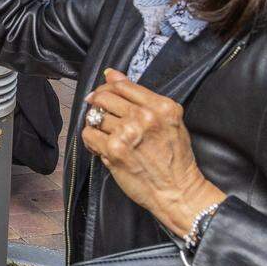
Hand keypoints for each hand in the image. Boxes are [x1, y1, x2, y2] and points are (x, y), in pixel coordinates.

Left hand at [81, 70, 225, 237]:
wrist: (178, 191)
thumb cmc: (175, 158)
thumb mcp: (169, 121)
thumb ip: (141, 96)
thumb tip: (111, 74)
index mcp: (161, 106)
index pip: (122, 84)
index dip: (107, 87)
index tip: (103, 93)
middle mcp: (144, 116)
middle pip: (104, 97)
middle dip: (97, 103)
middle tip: (99, 112)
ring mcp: (128, 133)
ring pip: (94, 115)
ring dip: (95, 124)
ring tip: (105, 133)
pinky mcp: (114, 150)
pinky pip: (88, 134)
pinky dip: (90, 139)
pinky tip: (101, 145)